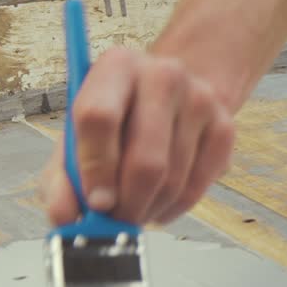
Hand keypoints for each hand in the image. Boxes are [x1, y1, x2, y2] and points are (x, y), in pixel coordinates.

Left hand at [39, 46, 235, 227]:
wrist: (169, 95)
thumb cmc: (115, 119)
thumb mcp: (76, 139)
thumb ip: (61, 180)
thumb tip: (64, 217)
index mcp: (116, 66)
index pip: (100, 118)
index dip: (95, 169)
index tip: (95, 204)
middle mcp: (163, 74)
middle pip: (146, 159)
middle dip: (128, 204)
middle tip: (116, 221)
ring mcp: (200, 98)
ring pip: (173, 179)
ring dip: (149, 209)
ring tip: (135, 208)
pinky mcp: (224, 125)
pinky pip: (199, 186)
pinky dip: (175, 207)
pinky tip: (159, 202)